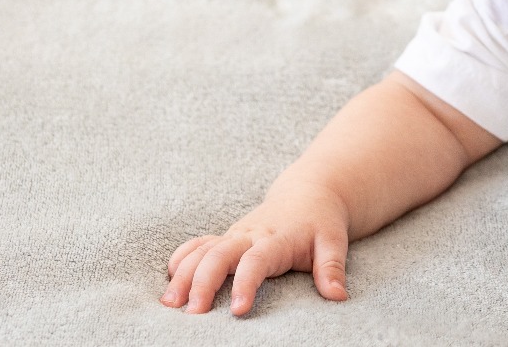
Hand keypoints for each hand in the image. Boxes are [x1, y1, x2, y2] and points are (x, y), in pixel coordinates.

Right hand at [161, 178, 351, 316]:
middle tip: (193, 313)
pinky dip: (182, 257)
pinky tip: (169, 278)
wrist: (309, 193)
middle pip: (220, 254)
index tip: (238, 310)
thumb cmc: (321, 222)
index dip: (247, 283)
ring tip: (170, 303)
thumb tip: (338, 296)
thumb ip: (332, 268)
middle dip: (203, 282)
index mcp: (277, 239)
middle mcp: (251, 235)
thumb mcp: (334, 241)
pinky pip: (198, 243)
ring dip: (184, 274)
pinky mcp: (227, 236)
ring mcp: (235, 235)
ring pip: (203, 250)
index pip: (257, 261)